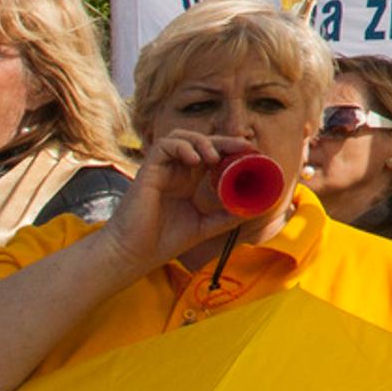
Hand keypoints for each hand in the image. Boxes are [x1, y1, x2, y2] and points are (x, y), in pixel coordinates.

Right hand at [101, 132, 271, 276]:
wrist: (134, 253)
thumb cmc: (164, 241)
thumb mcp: (205, 227)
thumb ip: (227, 217)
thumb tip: (257, 209)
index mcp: (188, 181)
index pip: (212, 154)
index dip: (231, 149)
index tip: (253, 152)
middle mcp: (175, 171)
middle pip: (201, 142)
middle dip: (224, 141)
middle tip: (244, 147)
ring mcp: (161, 169)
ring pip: (181, 137)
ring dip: (202, 141)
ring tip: (214, 158)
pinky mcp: (147, 170)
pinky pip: (164, 146)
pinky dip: (181, 147)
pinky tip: (195, 161)